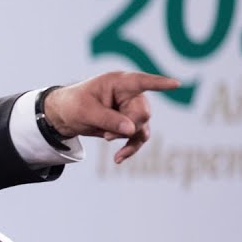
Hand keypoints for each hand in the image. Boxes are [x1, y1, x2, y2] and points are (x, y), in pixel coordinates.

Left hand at [43, 72, 180, 163]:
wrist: (65, 115)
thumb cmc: (74, 104)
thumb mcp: (86, 111)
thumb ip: (108, 119)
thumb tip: (131, 130)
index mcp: (119, 83)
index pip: (141, 82)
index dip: (159, 83)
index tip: (175, 84)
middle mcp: (130, 95)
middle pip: (143, 113)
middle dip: (127, 127)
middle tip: (107, 134)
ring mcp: (132, 110)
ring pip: (142, 128)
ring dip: (128, 140)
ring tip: (108, 141)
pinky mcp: (129, 125)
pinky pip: (137, 139)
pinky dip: (129, 149)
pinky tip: (118, 159)